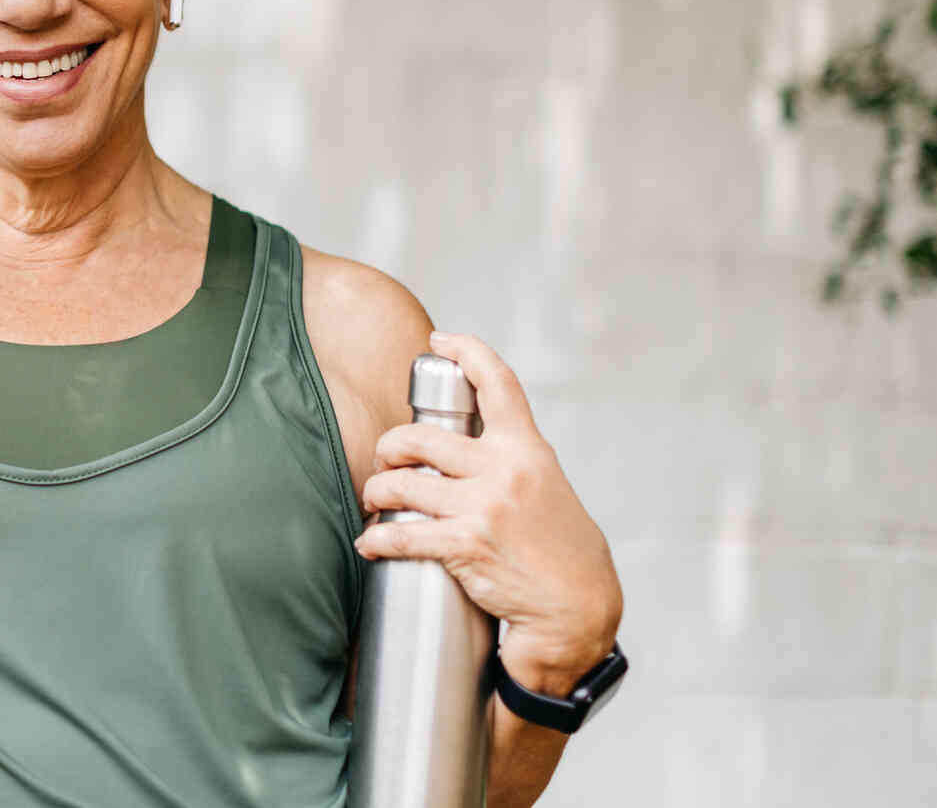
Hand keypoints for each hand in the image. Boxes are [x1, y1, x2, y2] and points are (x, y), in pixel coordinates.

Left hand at [354, 331, 623, 687]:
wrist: (578, 608)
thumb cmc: (560, 550)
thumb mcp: (546, 487)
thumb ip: (511, 461)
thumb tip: (466, 446)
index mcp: (527, 449)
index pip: (498, 383)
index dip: (466, 351)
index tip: (440, 340)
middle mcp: (505, 469)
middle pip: (420, 436)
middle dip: (389, 447)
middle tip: (385, 462)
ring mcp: (485, 506)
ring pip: (402, 482)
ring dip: (376, 491)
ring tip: (375, 501)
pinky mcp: (468, 544)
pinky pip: (403, 533)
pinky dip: (377, 538)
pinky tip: (370, 543)